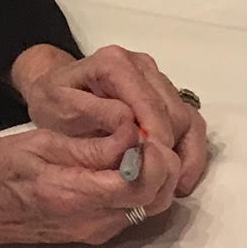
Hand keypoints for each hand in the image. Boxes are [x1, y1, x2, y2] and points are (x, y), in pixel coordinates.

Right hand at [0, 127, 183, 247]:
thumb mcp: (39, 146)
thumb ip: (90, 147)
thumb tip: (132, 136)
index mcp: (75, 195)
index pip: (138, 183)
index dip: (153, 157)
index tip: (144, 132)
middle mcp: (95, 221)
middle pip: (156, 198)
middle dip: (164, 165)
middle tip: (151, 136)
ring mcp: (101, 230)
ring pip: (153, 207)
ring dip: (159, 176)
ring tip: (142, 147)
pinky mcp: (102, 232)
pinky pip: (138, 210)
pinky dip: (146, 187)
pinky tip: (133, 164)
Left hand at [8, 43, 207, 195]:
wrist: (58, 95)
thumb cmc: (54, 102)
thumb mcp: (60, 107)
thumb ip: (93, 112)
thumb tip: (131, 125)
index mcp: (116, 63)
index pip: (150, 103)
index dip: (157, 137)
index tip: (153, 169)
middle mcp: (144, 67)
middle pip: (176, 114)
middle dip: (171, 150)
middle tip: (161, 182)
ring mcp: (160, 81)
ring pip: (189, 121)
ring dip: (184, 154)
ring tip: (172, 184)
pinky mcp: (171, 97)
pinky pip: (193, 126)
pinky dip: (191, 153)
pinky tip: (180, 177)